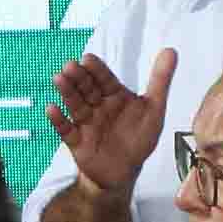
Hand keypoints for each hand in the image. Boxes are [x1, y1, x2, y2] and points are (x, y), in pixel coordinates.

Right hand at [44, 49, 177, 194]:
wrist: (124, 171)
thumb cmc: (139, 138)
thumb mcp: (154, 108)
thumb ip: (160, 79)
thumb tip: (171, 50)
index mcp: (115, 96)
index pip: (104, 79)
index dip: (96, 69)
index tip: (88, 58)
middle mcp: (98, 106)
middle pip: (86, 89)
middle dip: (78, 77)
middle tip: (70, 66)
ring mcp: (85, 122)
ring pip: (75, 105)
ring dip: (67, 92)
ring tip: (59, 79)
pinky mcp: (76, 141)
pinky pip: (66, 129)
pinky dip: (58, 120)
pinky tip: (51, 109)